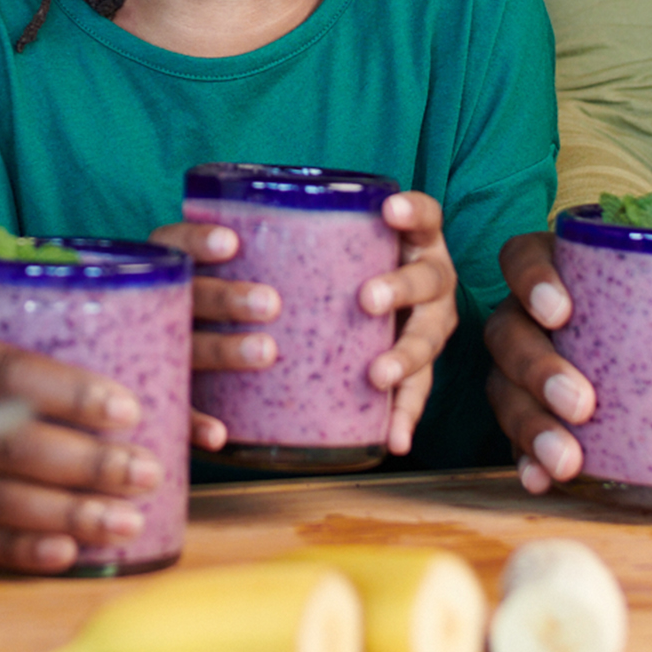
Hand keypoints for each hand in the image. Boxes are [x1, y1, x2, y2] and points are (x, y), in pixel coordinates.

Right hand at [0, 324, 164, 574]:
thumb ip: (5, 364)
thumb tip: (117, 377)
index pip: (5, 369)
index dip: (68, 392)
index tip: (127, 411)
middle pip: (5, 439)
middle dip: (84, 462)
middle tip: (144, 473)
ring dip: (64, 512)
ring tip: (123, 521)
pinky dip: (15, 550)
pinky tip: (65, 553)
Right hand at [150, 218, 281, 453]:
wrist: (132, 379)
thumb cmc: (224, 305)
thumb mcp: (238, 273)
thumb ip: (271, 257)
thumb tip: (353, 217)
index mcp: (174, 267)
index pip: (176, 242)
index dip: (199, 240)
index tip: (232, 243)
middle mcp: (160, 306)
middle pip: (188, 296)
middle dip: (226, 298)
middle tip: (271, 303)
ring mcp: (156, 352)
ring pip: (187, 350)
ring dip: (224, 351)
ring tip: (268, 352)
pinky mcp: (163, 397)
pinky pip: (178, 411)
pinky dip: (197, 423)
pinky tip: (221, 434)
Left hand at [153, 194, 457, 459]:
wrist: (383, 301)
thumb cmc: (338, 268)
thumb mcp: (334, 243)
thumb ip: (300, 237)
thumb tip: (221, 236)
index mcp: (413, 243)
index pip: (423, 216)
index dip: (411, 211)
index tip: (388, 210)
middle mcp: (430, 282)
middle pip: (427, 279)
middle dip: (399, 288)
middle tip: (366, 299)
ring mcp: (428, 325)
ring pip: (425, 339)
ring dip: (402, 358)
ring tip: (375, 375)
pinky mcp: (418, 368)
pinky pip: (414, 395)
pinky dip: (403, 417)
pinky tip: (393, 440)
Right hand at [485, 228, 651, 495]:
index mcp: (562, 270)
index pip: (522, 257)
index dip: (532, 279)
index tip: (562, 309)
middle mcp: (528, 317)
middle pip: (508, 332)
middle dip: (539, 368)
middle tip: (583, 402)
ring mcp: (520, 368)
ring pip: (503, 389)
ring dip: (530, 425)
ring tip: (568, 460)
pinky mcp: (526, 414)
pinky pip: (510, 438)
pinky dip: (524, 460)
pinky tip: (542, 481)